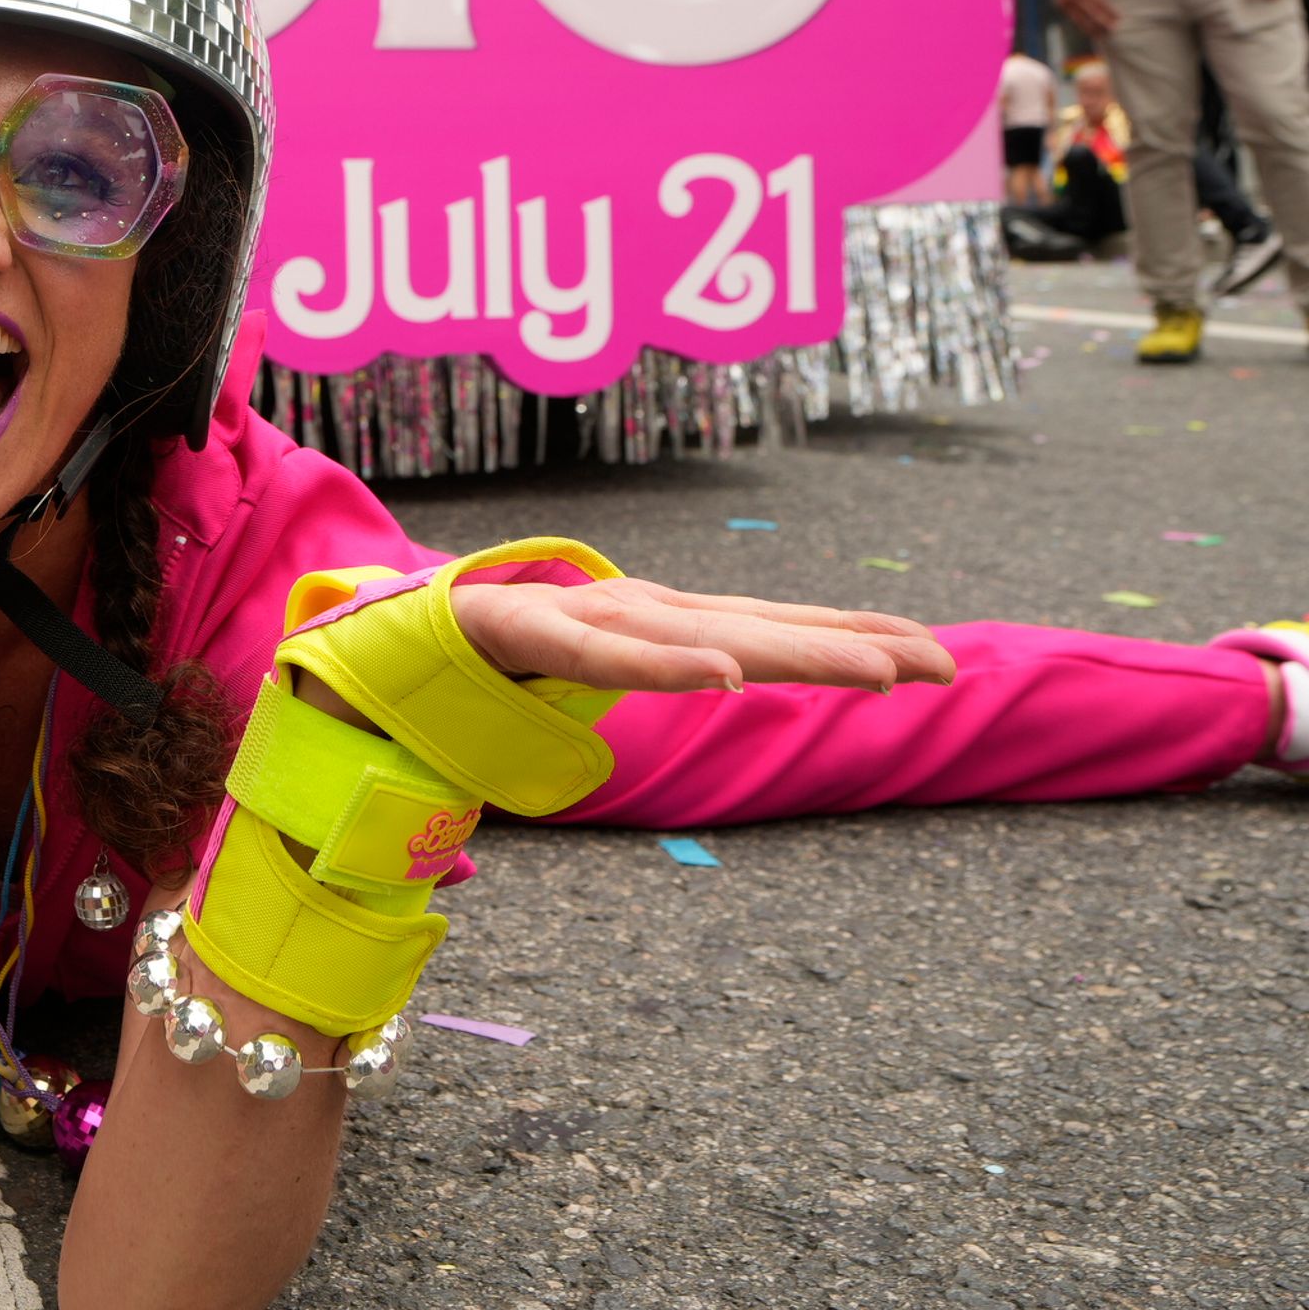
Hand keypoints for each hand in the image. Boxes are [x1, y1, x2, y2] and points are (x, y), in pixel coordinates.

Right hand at [446, 574, 952, 696]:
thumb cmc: (475, 662)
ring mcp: (581, 615)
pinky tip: (724, 676)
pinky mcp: (523, 630)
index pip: (768, 628)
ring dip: (793, 653)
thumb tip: (710, 702)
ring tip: (876, 675)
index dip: (850, 637)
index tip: (938, 657)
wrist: (364, 635)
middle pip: (759, 628)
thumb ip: (631, 692)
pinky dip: (666, 662)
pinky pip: (605, 655)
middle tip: (944, 663)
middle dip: (852, 644)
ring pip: (704, 635)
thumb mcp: (579, 679)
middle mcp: (630, 608)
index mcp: (648, 621)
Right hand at [1049, 0, 1119, 38]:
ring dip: (1093, 30)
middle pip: (1092, 15)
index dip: (1110, 13)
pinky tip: (1091, 32)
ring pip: (1081, 21)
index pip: (1101, 5)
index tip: (1119, 20)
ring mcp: (1067, 4)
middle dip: (1103, 25)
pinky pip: (1074, 20)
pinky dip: (1083, 26)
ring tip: (1103, 37)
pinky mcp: (1061, 7)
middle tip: (1114, 32)